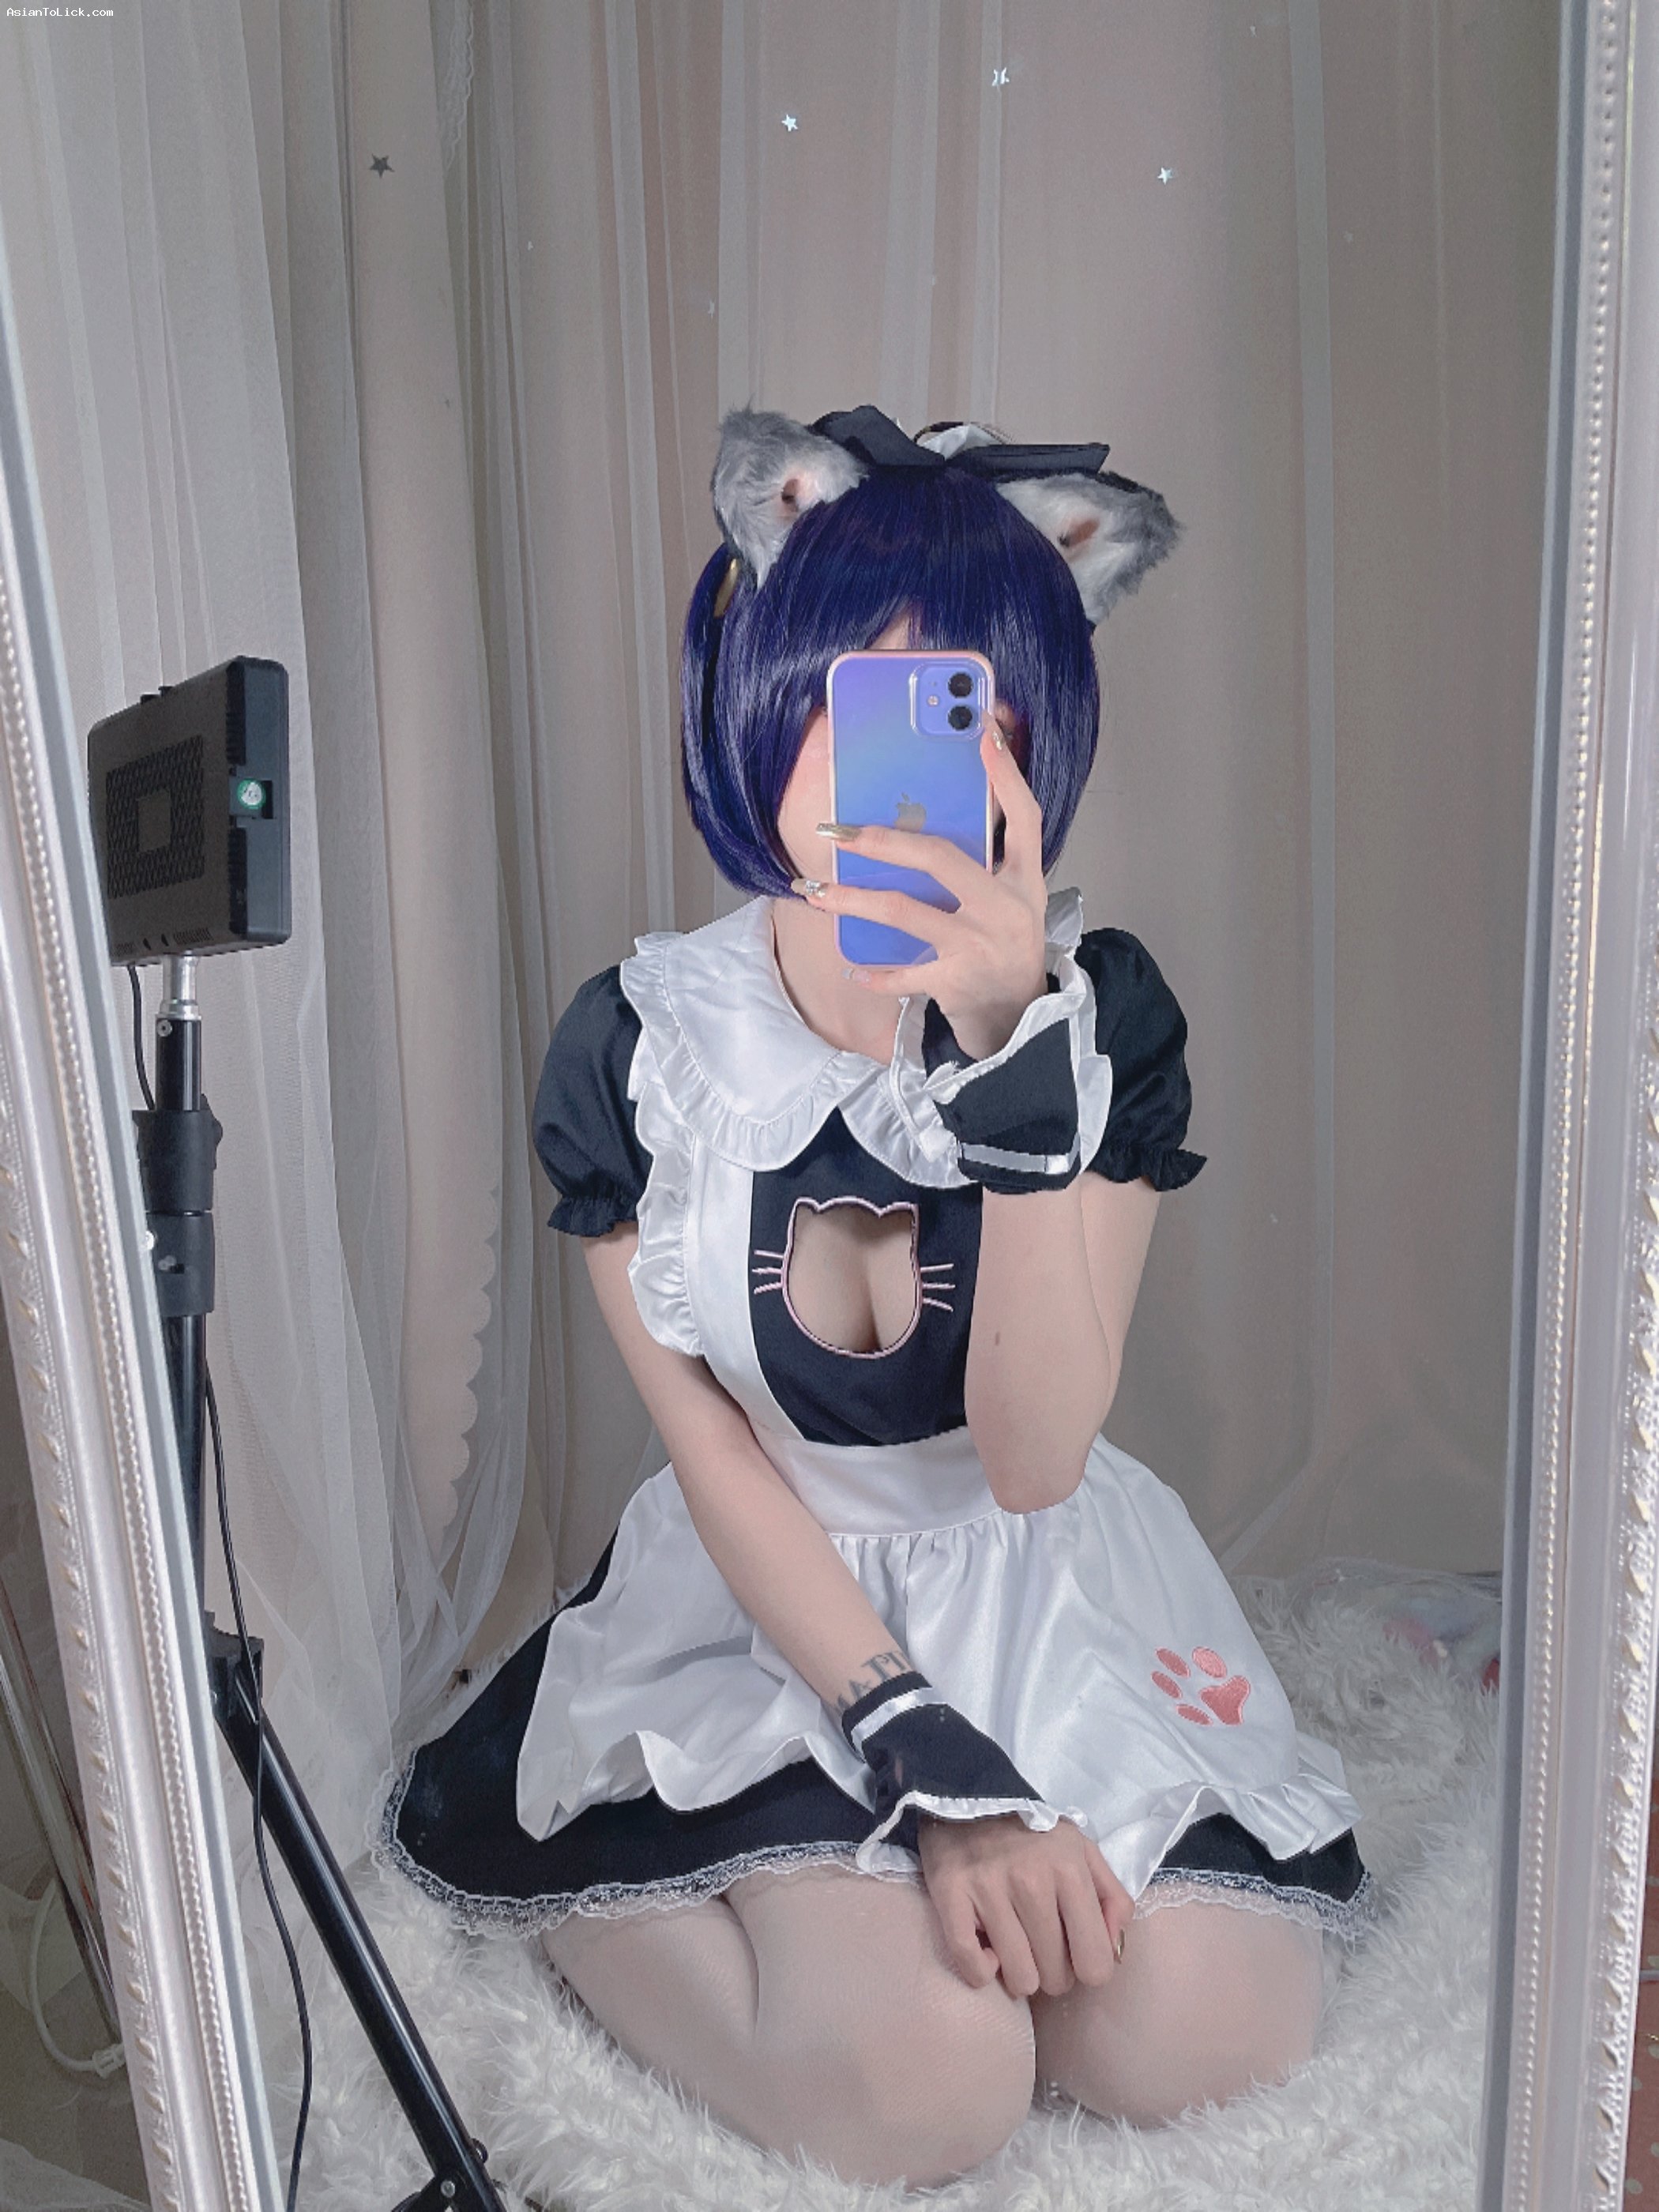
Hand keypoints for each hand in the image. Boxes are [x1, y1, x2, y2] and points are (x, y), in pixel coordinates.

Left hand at [804, 713, 1048, 1060]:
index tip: (983, 730)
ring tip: (818, 892)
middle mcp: (1004, 907)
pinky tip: (851, 966)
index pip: (1023, 815)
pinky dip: (875, 973)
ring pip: (905, 912)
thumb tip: (937, 808)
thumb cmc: (1007, 945)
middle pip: (940, 858)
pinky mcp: (955, 982)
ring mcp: (978, 945)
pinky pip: (902, 974)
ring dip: (854, 900)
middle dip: (883, 840)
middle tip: (838, 830)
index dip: (1005, 773)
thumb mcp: (1015, 897)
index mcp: (1024, 879)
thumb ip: (989, 856)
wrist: (1022, 1019)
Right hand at [917, 1810, 1132, 1999]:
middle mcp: (1030, 1880)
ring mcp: (987, 1888)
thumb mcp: (1083, 1852)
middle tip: (1040, 1945)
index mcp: (1070, 1870)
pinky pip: (972, 1965)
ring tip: (1014, 1945)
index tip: (1074, 1954)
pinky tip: (986, 1951)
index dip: (1087, 1969)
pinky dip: (981, 1971)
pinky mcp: (949, 1894)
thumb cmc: (1033, 1834)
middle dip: (1052, 1971)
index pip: (1095, 1963)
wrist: (969, 1796)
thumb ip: (1112, 1899)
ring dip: (1019, 1973)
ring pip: (1019, 1979)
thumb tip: (1115, 1951)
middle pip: (1055, 1977)